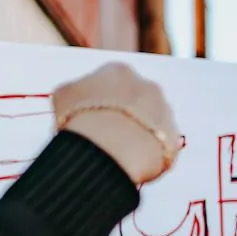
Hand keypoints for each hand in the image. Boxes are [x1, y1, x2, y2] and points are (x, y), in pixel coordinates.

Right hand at [52, 63, 182, 185]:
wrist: (107, 149)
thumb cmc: (79, 119)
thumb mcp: (62, 95)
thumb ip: (75, 90)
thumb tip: (77, 96)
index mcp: (120, 71)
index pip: (112, 83)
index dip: (99, 102)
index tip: (90, 117)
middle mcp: (149, 87)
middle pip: (135, 102)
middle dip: (123, 117)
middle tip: (104, 137)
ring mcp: (165, 112)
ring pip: (150, 124)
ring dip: (138, 136)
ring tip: (117, 153)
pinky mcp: (174, 140)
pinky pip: (160, 148)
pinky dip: (148, 156)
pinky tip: (131, 164)